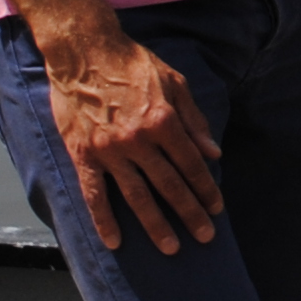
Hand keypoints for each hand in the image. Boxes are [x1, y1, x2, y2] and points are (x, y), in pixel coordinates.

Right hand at [41, 26, 222, 253]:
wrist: (84, 53)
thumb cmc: (133, 65)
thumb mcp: (175, 84)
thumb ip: (194, 120)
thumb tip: (213, 153)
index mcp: (164, 121)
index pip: (192, 164)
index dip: (206, 188)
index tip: (217, 207)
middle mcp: (139, 140)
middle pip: (170, 185)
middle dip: (190, 213)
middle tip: (206, 236)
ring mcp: (109, 151)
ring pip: (137, 196)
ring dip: (156, 224)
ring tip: (172, 247)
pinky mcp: (83, 155)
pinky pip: (94, 194)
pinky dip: (104, 220)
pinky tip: (115, 242)